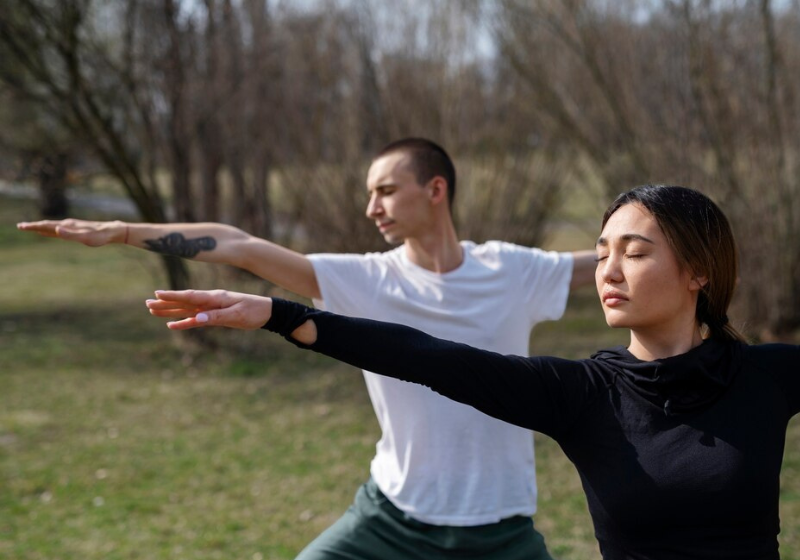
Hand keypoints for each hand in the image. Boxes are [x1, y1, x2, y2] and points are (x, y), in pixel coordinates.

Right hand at [17, 219, 124, 246]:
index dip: (34, 227)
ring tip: (31, 228)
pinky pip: (60, 229)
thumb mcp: (85, 238)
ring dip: (41, 227)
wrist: (113, 231)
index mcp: (67, 226)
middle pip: (47, 224)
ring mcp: (72, 226)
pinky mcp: (77, 229)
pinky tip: (51, 231)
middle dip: (33, 226)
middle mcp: (68, 224)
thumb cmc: (100, 236)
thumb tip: (56, 229)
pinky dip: (52, 230)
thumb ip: (70, 235)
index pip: (46, 225)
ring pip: (53, 226)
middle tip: (20, 226)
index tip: (21, 226)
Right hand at [146, 289, 272, 330]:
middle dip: (166, 303)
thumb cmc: (254, 311)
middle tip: (147, 304)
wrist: (268, 312)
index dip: (174, 296)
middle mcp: (211, 301)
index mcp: (216, 297)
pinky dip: (184, 321)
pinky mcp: (215, 315)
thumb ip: (216, 317)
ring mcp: (212, 308)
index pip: (191, 296)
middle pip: (184, 302)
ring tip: (153, 311)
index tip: (157, 294)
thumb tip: (196, 318)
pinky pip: (195, 318)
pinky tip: (172, 324)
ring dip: (170, 310)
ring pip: (187, 309)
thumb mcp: (237, 315)